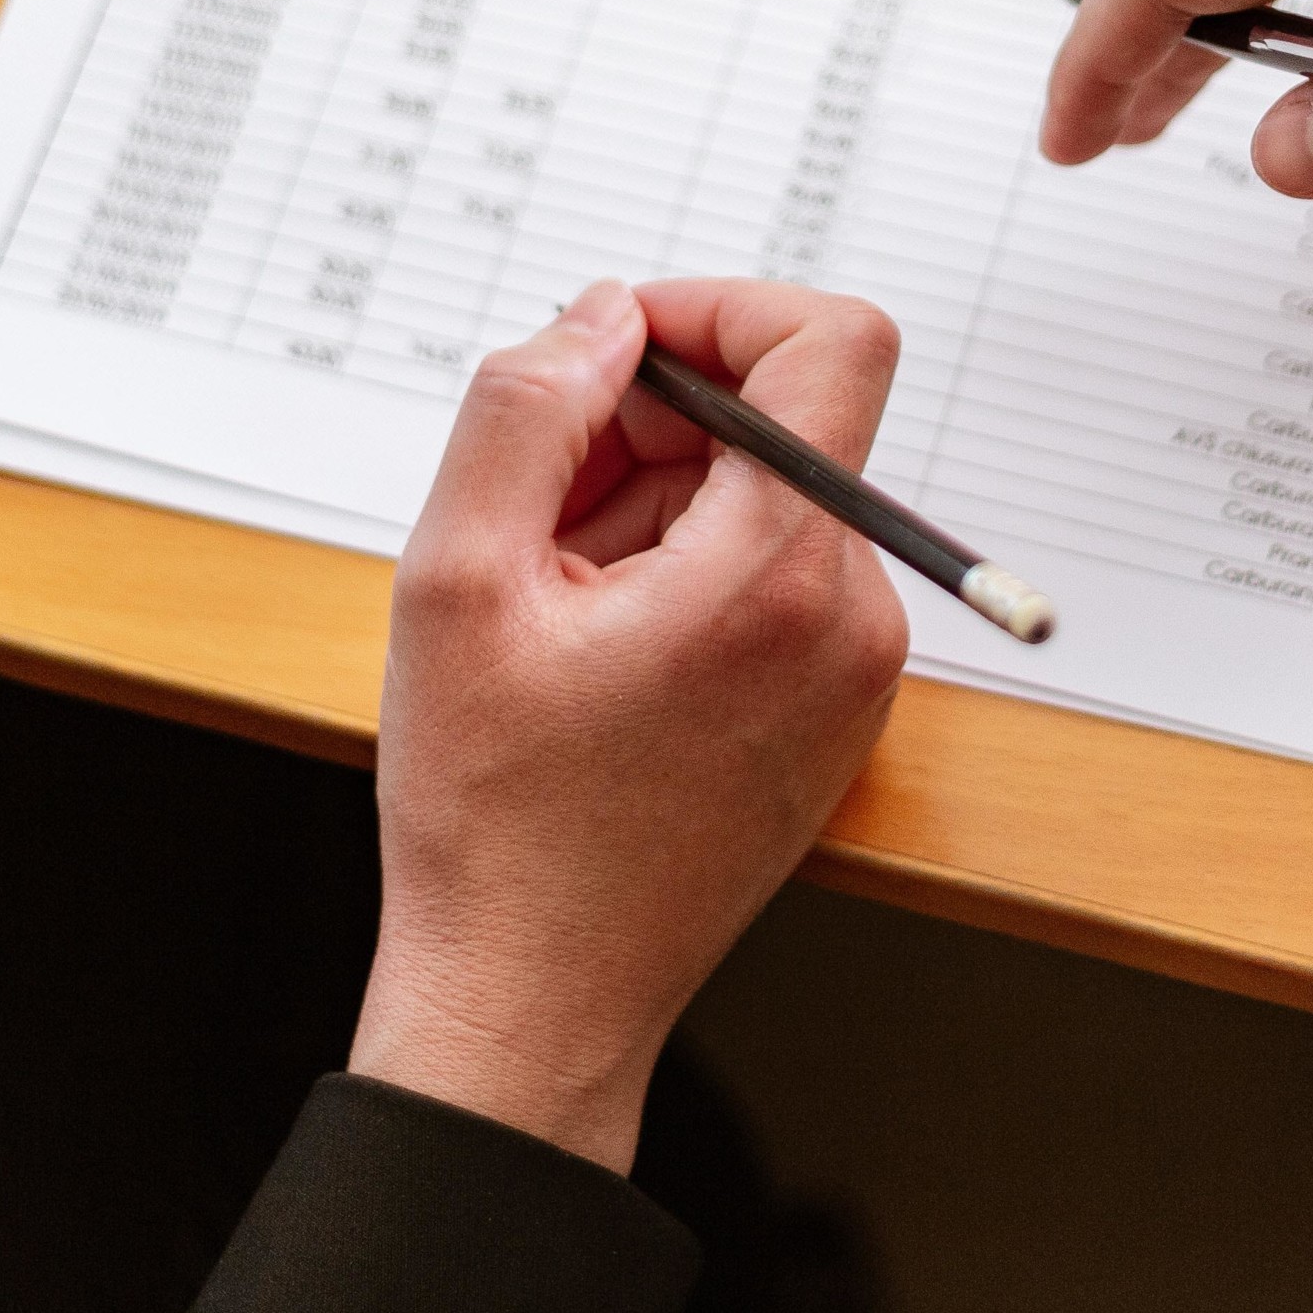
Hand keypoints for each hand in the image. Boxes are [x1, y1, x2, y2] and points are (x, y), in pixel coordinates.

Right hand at [348, 277, 907, 1174]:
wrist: (535, 1004)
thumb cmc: (494, 817)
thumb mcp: (456, 580)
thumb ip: (525, 407)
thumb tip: (601, 315)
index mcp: (777, 575)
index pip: (834, 343)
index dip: (722, 308)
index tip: (621, 349)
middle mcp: (851, 615)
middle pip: (778, 421)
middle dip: (651, 422)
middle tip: (535, 504)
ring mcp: (856, 669)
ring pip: (766, 494)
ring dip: (655, 499)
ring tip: (554, 596)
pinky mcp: (837, 705)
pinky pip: (775, 570)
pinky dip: (686, 564)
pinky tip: (596, 639)